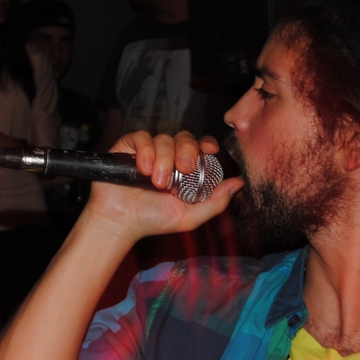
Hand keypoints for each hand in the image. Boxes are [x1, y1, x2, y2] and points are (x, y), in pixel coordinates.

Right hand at [82, 130, 243, 242]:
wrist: (121, 222)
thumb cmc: (152, 220)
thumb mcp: (189, 216)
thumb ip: (215, 202)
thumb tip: (238, 183)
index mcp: (184, 169)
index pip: (200, 146)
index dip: (206, 144)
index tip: (210, 151)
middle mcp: (168, 156)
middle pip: (185, 138)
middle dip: (186, 151)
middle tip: (183, 169)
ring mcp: (148, 150)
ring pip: (164, 138)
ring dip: (164, 159)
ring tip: (157, 182)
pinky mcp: (129, 146)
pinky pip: (143, 137)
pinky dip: (146, 151)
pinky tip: (143, 169)